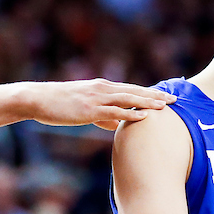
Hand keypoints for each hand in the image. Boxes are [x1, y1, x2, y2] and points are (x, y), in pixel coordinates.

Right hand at [19, 79, 175, 129]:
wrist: (38, 99)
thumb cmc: (59, 106)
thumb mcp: (84, 110)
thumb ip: (103, 117)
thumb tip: (118, 126)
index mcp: (102, 88)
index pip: (131, 89)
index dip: (149, 92)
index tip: (166, 96)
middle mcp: (103, 89)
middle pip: (135, 91)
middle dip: (155, 95)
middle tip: (175, 99)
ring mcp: (97, 98)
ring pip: (128, 99)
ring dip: (148, 102)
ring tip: (165, 107)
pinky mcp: (90, 109)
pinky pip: (114, 111)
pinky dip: (130, 113)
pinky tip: (143, 116)